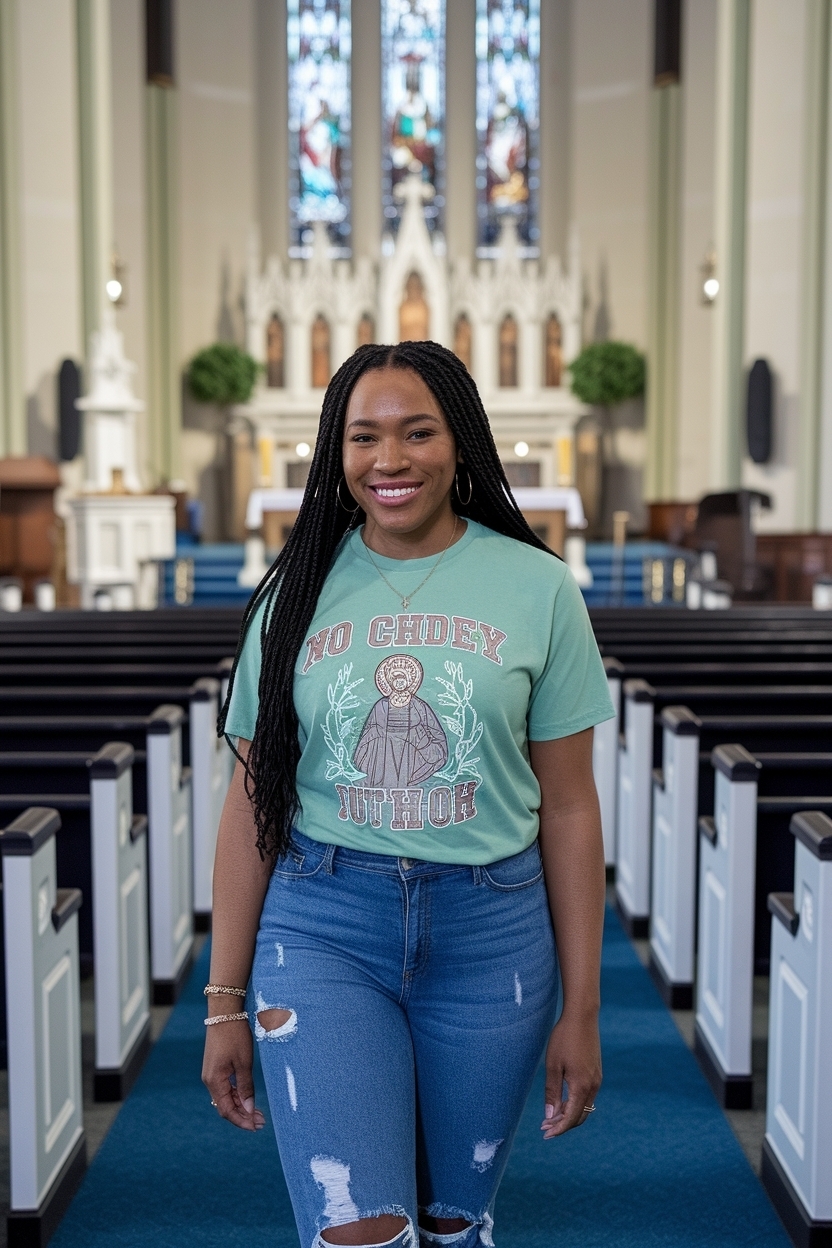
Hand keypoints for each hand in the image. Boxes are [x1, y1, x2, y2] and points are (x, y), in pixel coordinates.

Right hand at [202, 1020, 265, 1131]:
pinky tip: (248, 1098)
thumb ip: (246, 1087)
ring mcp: (211, 1074)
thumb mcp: (244, 1062)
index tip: (257, 1127)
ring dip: (241, 1106)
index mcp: (214, 1081)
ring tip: (259, 1113)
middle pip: (225, 1107)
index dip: (242, 1121)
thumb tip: (249, 1110)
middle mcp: (210, 1080)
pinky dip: (236, 1096)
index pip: (227, 1111)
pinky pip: (225, 1088)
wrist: (224, 1013)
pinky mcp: (215, 1067)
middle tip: (262, 1122)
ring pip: (225, 1098)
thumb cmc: (235, 1035)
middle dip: (243, 1116)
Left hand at [540, 1010, 601, 1138]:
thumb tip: (550, 1117)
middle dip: (563, 1124)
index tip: (545, 1134)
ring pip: (584, 1106)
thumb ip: (552, 1092)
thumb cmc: (564, 1039)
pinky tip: (562, 1100)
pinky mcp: (596, 1072)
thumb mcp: (552, 1066)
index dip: (559, 1129)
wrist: (582, 1016)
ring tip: (551, 1116)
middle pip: (580, 1116)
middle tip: (544, 1126)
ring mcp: (597, 1079)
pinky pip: (587, 1096)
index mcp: (581, 1085)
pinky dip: (575, 1103)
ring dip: (569, 1114)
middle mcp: (593, 1085)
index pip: (571, 1117)